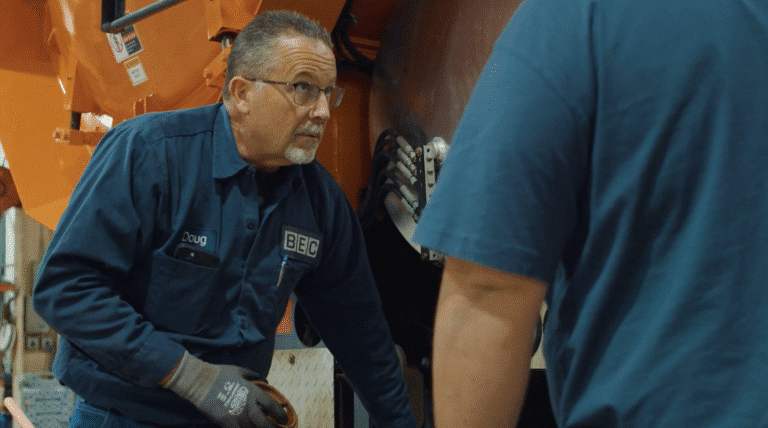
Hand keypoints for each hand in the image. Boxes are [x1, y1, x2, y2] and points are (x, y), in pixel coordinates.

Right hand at [163, 351, 288, 427]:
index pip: (272, 406)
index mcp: (253, 392)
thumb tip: (264, 380)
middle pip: (265, 423)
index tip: (284, 419)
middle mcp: (248, 405)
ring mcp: (237, 415)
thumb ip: (253, 375)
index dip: (281, 414)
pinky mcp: (226, 422)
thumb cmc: (220, 374)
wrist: (200, 381)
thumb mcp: (240, 370)